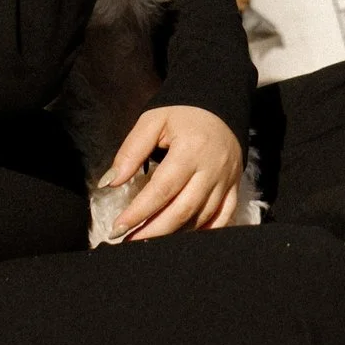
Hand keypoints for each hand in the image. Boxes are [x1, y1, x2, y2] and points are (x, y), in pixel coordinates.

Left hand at [106, 104, 244, 238]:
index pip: (161, 189)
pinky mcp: (234, 186)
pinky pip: (223, 218)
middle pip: (182, 210)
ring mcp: (226, 180)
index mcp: (190, 150)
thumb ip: (131, 151)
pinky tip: (183, 239)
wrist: (222, 102)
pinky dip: (204, 232)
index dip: (139, 212)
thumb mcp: (152, 121)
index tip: (118, 228)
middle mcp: (211, 169)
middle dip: (153, 231)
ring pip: (201, 218)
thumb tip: (110, 182)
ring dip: (174, 234)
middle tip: (128, 242)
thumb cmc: (183, 112)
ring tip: (148, 242)